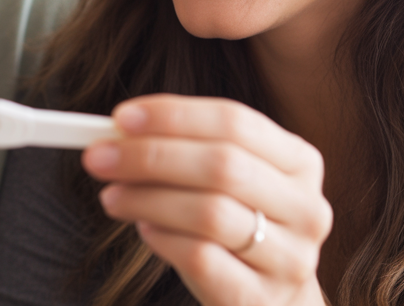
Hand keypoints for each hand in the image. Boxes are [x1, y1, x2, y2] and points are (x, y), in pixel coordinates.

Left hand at [82, 94, 330, 305]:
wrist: (271, 296)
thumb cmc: (239, 222)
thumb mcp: (228, 178)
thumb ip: (186, 147)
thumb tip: (120, 129)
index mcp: (301, 161)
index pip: (234, 122)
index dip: (174, 116)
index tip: (121, 118)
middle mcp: (305, 208)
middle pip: (222, 165)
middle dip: (151, 156)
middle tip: (98, 157)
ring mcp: (289, 257)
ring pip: (210, 213)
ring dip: (148, 199)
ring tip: (112, 197)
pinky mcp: (259, 298)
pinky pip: (201, 258)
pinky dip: (163, 239)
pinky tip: (145, 230)